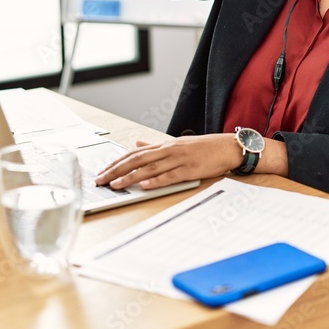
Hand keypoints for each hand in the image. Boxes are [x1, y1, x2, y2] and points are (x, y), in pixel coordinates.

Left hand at [95, 134, 241, 189]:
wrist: (228, 147)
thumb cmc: (204, 148)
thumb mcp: (177, 144)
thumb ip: (155, 146)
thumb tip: (137, 143)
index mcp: (164, 145)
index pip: (134, 153)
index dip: (116, 163)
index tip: (102, 171)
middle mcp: (168, 150)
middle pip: (137, 160)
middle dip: (116, 170)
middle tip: (101, 180)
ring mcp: (179, 159)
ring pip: (150, 168)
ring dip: (130, 177)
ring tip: (116, 185)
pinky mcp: (190, 170)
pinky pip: (170, 176)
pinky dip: (156, 181)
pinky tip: (144, 185)